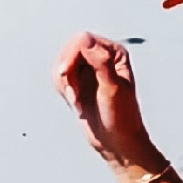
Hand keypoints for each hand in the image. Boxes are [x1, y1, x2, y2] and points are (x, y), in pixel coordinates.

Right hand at [52, 32, 157, 169]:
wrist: (117, 142)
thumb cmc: (122, 119)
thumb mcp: (113, 89)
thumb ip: (101, 63)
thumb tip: (87, 42)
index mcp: (114, 53)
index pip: (82, 40)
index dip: (71, 58)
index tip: (69, 79)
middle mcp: (102, 57)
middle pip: (68, 50)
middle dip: (66, 73)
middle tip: (74, 95)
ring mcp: (89, 69)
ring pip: (61, 64)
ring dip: (65, 85)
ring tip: (78, 102)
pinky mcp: (79, 81)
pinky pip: (60, 78)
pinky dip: (63, 90)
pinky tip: (76, 104)